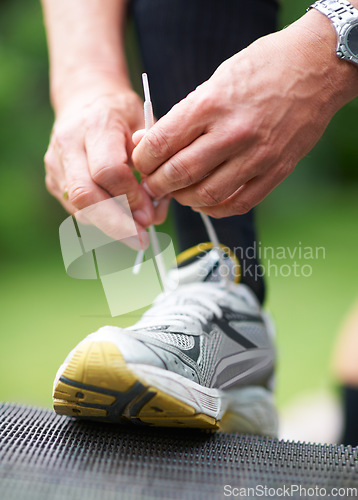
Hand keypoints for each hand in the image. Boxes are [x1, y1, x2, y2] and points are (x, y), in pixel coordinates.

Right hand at [45, 83, 168, 248]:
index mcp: (96, 123)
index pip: (108, 171)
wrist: (85, 100)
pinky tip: (121, 220)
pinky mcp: (54, 180)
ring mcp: (56, 164)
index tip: (150, 212)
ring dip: (110, 226)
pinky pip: (78, 210)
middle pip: (86, 195)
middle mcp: (68, 144)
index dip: (131, 197)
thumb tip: (154, 208)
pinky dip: (102, 220)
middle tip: (141, 240)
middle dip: (116, 224)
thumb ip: (153, 164)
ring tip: (136, 231)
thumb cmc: (122, 115)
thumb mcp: (146, 126)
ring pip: (79, 208)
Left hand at [132, 12, 357, 217]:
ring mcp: (257, 155)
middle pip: (180, 174)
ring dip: (184, 199)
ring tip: (179, 193)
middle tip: (153, 186)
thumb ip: (181, 116)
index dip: (143, 161)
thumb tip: (146, 143)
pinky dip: (215, 208)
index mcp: (211, 104)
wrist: (315, 68)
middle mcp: (233, 132)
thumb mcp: (214, 81)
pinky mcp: (276, 171)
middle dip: (157, 185)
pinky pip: (239, 203)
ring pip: (207, 195)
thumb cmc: (260, 69)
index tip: (141, 165)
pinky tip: (205, 202)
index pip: (161, 143)